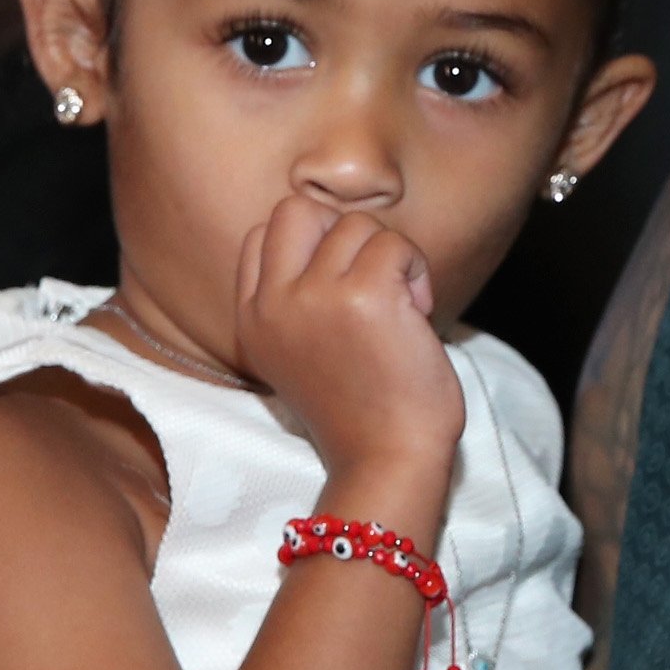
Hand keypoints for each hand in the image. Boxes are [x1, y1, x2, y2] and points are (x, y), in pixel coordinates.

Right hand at [231, 196, 464, 532]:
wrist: (388, 459)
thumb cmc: (360, 410)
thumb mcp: (297, 356)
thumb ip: (296, 301)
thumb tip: (333, 235)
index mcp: (251, 320)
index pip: (261, 236)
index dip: (312, 245)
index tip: (343, 285)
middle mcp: (273, 304)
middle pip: (297, 209)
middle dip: (343, 232)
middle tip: (370, 278)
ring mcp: (315, 296)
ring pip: (356, 224)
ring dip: (391, 256)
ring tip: (400, 306)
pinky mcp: (365, 295)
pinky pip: (396, 244)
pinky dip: (417, 271)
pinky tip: (417, 312)